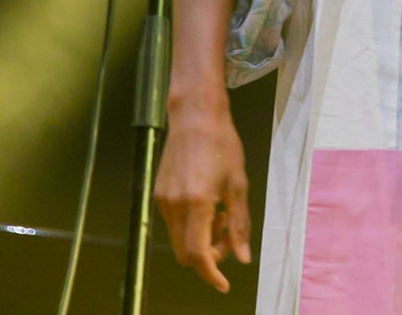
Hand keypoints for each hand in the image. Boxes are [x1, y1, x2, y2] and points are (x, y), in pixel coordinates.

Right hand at [153, 95, 252, 292]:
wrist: (195, 117)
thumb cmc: (222, 146)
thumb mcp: (238, 185)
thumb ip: (239, 224)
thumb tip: (242, 257)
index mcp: (196, 204)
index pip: (197, 255)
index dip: (210, 274)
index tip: (223, 284)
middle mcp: (173, 206)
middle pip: (185, 254)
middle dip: (208, 256)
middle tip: (228, 236)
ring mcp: (163, 200)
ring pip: (179, 240)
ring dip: (200, 240)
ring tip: (220, 214)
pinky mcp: (159, 193)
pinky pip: (174, 224)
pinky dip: (191, 226)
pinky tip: (207, 206)